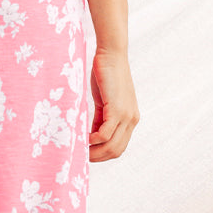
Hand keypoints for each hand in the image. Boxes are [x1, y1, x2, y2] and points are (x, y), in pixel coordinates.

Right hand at [88, 46, 138, 160]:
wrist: (111, 55)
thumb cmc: (105, 75)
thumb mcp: (104, 102)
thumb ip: (100, 119)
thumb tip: (91, 137)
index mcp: (130, 119)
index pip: (119, 147)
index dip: (103, 154)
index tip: (87, 154)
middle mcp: (132, 120)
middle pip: (116, 150)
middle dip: (97, 157)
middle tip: (81, 156)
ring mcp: (127, 116)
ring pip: (111, 145)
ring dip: (94, 152)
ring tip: (80, 150)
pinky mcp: (117, 110)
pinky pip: (105, 134)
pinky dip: (93, 140)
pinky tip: (83, 139)